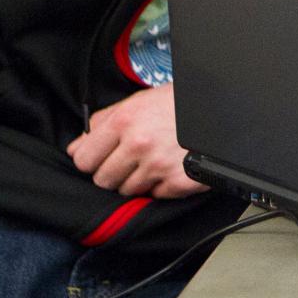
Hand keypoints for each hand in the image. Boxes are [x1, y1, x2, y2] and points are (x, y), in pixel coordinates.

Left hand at [66, 85, 207, 198]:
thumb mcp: (138, 101)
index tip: (102, 158)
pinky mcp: (177, 182)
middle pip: (103, 180)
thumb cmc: (178, 104)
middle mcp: (139, 144)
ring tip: (154, 160)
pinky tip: (170, 167)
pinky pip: (154, 195)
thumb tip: (76, 147)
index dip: (92, 160)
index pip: (84, 160)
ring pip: (127, 191)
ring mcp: (158, 166)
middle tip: (131, 160)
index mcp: (124, 121)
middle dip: (113, 173)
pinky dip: (161, 186)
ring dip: (138, 180)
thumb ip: (103, 122)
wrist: (221, 110)